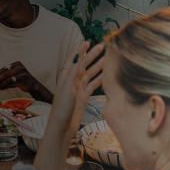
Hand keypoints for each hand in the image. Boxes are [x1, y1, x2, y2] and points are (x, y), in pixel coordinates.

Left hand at [0, 61, 36, 92]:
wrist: (32, 84)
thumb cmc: (20, 78)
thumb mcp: (14, 73)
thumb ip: (5, 74)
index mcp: (17, 64)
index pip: (4, 68)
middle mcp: (20, 68)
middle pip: (6, 73)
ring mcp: (22, 75)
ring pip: (8, 79)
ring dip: (1, 84)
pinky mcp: (23, 82)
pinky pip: (11, 84)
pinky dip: (5, 87)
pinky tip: (2, 88)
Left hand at [33, 41, 103, 169]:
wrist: (62, 127)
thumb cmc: (62, 109)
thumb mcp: (67, 89)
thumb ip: (73, 73)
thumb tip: (78, 56)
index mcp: (65, 78)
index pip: (74, 60)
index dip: (80, 50)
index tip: (87, 42)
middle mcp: (72, 82)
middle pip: (83, 65)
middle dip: (92, 56)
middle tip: (102, 47)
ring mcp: (78, 90)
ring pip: (90, 75)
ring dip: (98, 66)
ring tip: (107, 59)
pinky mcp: (83, 98)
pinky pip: (93, 86)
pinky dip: (99, 80)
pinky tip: (106, 75)